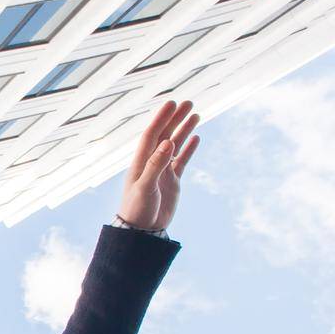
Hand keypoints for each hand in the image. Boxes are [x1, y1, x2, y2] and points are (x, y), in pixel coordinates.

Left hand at [117, 100, 199, 232]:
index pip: (152, 135)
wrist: (141, 231)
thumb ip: (155, 165)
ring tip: (195, 114)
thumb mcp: (145, 187)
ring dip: (184, 130)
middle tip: (188, 102)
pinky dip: (188, 149)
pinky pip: (181, 161)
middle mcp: (152, 163)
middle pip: (165, 136)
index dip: (161, 118)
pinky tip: (196, 137)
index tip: (171, 103)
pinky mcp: (172, 181)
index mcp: (141, 162)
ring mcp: (162, 171)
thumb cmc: (138, 210)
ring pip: (175, 145)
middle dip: (175, 119)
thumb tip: (167, 142)